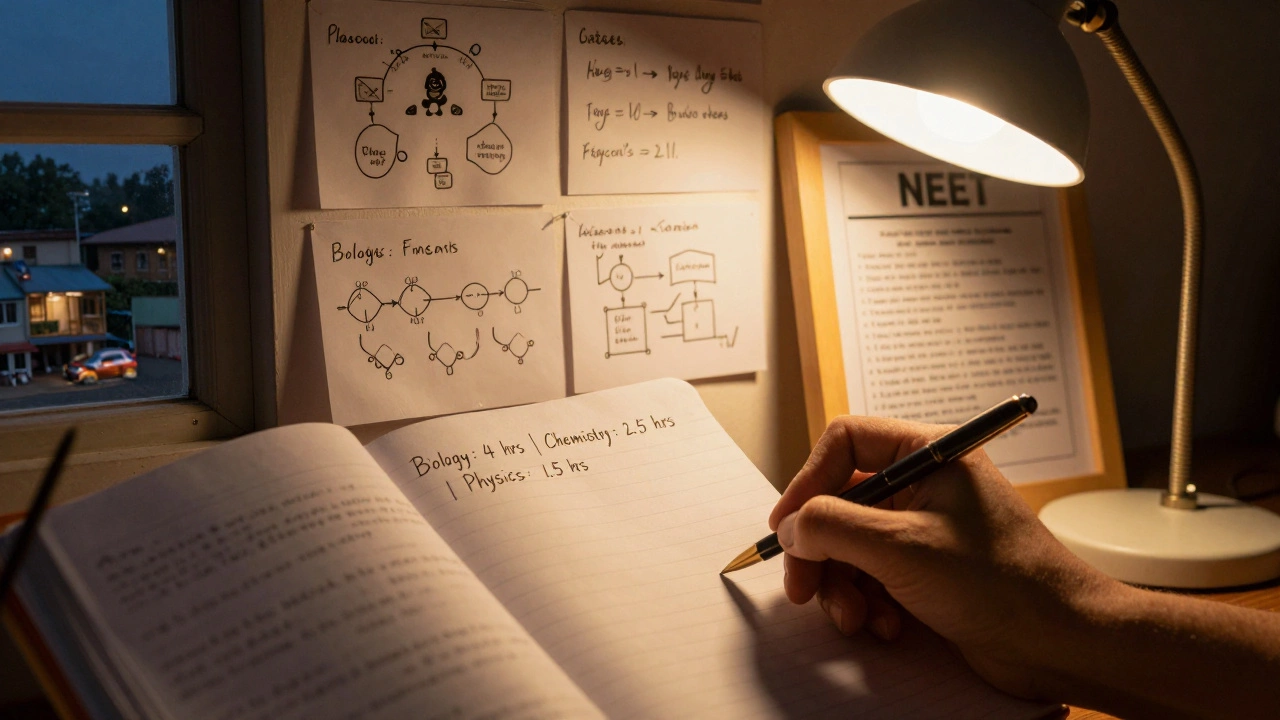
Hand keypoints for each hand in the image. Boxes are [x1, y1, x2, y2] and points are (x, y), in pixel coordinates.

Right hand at [768, 415, 1118, 697]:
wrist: (1060, 643)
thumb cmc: (1004, 584)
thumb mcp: (902, 547)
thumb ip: (833, 527)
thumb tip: (791, 526)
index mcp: (930, 454)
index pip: (845, 444)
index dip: (807, 482)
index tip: (787, 527)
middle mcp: (926, 484)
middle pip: (840, 501)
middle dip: (819, 549)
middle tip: (803, 587)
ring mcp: (925, 527)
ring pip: (851, 544)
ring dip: (843, 585)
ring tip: (856, 616)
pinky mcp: (927, 569)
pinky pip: (872, 575)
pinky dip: (867, 602)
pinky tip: (885, 624)